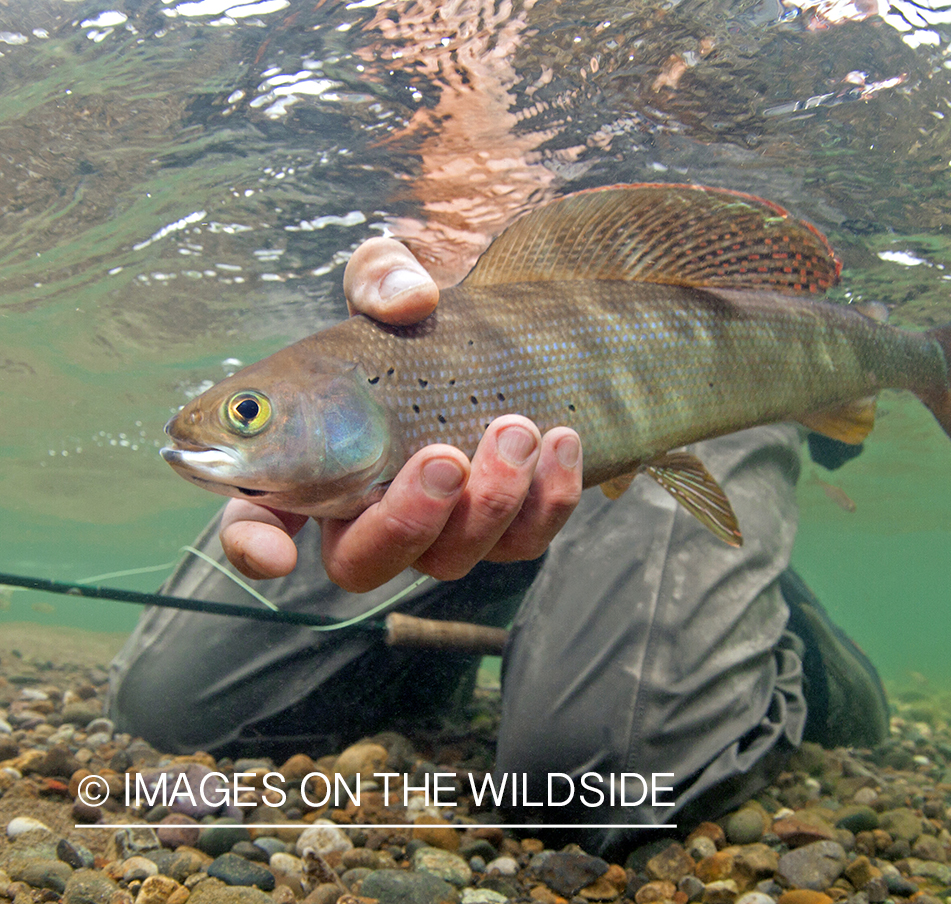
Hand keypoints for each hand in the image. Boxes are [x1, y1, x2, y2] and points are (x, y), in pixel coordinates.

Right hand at [219, 237, 583, 591]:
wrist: (507, 333)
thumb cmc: (423, 317)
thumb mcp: (393, 281)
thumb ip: (383, 278)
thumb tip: (411, 300)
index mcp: (309, 460)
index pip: (258, 520)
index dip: (256, 545)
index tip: (276, 553)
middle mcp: (367, 510)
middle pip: (361, 563)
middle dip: (404, 522)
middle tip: (443, 458)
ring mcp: (438, 529)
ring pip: (450, 560)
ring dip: (486, 504)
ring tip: (516, 428)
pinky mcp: (505, 529)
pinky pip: (524, 542)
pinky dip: (546, 501)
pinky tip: (562, 441)